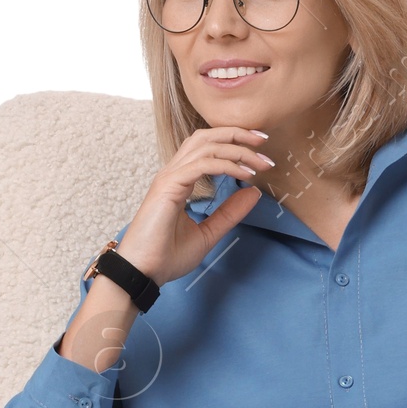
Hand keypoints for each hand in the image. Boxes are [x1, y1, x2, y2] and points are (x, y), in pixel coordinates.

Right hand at [60, 125, 274, 374]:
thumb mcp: (208, 233)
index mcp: (180, 179)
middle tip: (264, 142)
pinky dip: (226, 165)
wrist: (143, 273)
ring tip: (259, 160)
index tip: (260, 149)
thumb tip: (254, 193)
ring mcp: (169, 177)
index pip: (207, 147)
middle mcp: (174, 172)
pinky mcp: (168, 186)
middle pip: (206, 137)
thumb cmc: (166, 256)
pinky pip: (202, 165)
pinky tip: (246, 175)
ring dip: (236, 149)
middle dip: (237, 134)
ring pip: (206, 146)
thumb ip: (229, 213)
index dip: (233, 141)